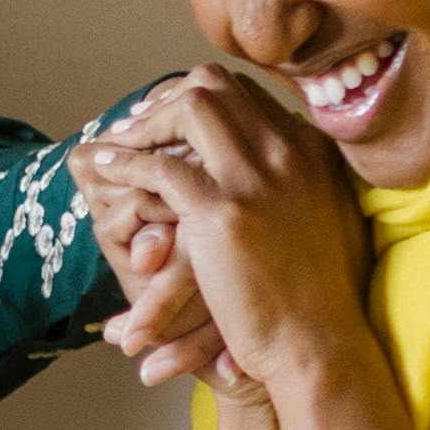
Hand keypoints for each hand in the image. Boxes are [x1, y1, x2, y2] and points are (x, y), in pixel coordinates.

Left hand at [79, 73, 379, 405]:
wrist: (321, 344)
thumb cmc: (320, 298)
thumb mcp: (323, 222)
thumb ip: (300, 185)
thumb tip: (276, 168)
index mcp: (313, 150)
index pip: (247, 93)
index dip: (201, 100)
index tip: (172, 120)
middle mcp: (290, 151)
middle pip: (217, 84)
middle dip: (168, 97)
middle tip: (139, 122)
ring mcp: (258, 177)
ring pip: (190, 108)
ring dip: (146, 122)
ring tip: (118, 141)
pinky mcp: (225, 213)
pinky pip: (161, 168)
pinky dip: (126, 163)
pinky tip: (106, 171)